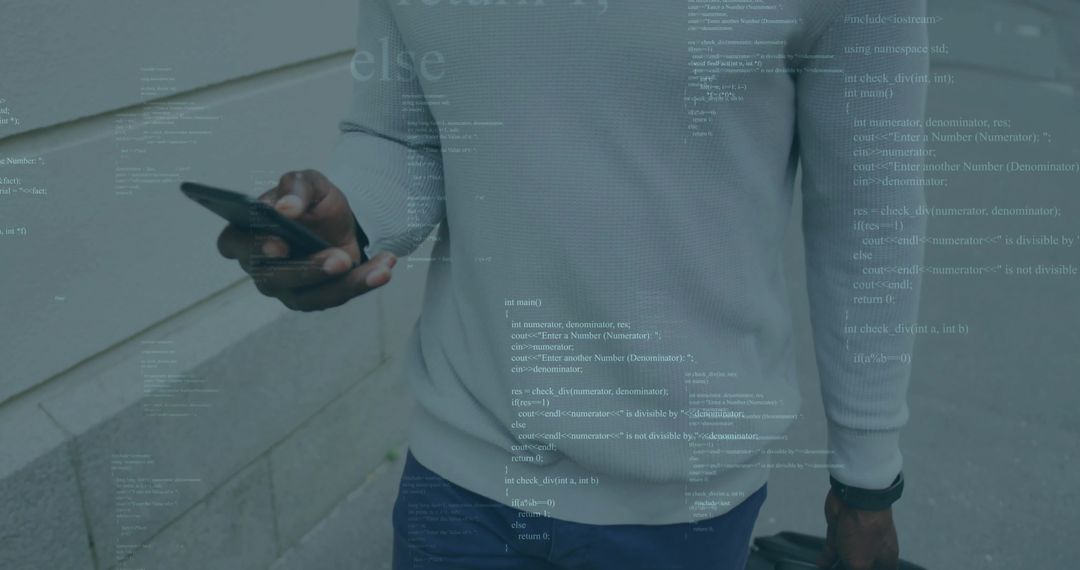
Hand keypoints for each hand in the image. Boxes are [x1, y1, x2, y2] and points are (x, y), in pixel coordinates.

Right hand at [216, 169, 395, 310]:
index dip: (253, 247)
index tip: (278, 245)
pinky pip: (336, 295)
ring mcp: (285, 288)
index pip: (234, 245)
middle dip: (309, 270)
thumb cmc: (310, 201)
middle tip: (340, 259)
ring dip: (346, 283)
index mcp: (243, 234)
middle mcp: (259, 267)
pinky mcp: (313, 297)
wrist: (337, 218)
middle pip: (274, 278)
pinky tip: (385, 266)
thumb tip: (285, 207)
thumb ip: (295, 188)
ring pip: (310, 296)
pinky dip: (364, 282)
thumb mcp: (307, 183)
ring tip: (378, 268)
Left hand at [817, 488, 899, 569]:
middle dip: (849, 569)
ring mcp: (855, 540)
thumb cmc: (866, 532)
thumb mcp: (860, 564)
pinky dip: (826, 559)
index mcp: (886, 559)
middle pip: (862, 567)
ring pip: (845, 560)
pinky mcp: (839, 533)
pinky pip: (832, 550)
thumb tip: (850, 568)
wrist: (854, 499)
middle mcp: (872, 551)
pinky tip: (820, 565)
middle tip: (840, 569)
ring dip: (836, 567)